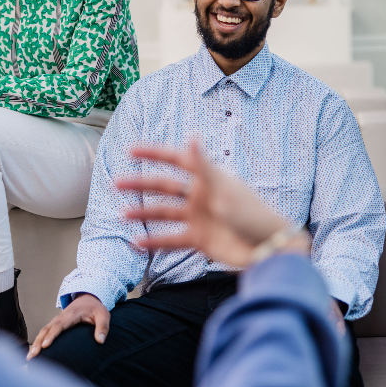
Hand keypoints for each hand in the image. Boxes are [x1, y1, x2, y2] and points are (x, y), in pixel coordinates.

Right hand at [28, 293, 108, 358]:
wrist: (88, 299)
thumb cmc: (96, 308)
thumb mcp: (103, 315)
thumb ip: (103, 327)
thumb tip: (100, 341)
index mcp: (72, 314)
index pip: (59, 325)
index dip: (51, 335)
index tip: (45, 345)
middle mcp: (61, 317)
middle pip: (47, 329)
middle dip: (38, 342)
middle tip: (32, 356)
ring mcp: (57, 320)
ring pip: (43, 331)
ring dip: (36, 343)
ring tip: (30, 357)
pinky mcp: (55, 324)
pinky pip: (45, 332)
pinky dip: (38, 341)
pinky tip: (34, 352)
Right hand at [117, 142, 305, 267]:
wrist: (268, 249)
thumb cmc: (251, 214)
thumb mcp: (224, 188)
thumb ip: (203, 165)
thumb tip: (191, 137)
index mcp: (208, 177)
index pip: (177, 159)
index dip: (154, 153)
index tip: (131, 149)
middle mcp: (200, 195)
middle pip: (165, 186)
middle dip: (141, 184)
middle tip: (117, 182)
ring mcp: (199, 217)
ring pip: (165, 212)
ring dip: (144, 213)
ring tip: (123, 214)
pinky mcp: (200, 239)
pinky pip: (172, 239)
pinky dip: (155, 241)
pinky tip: (137, 243)